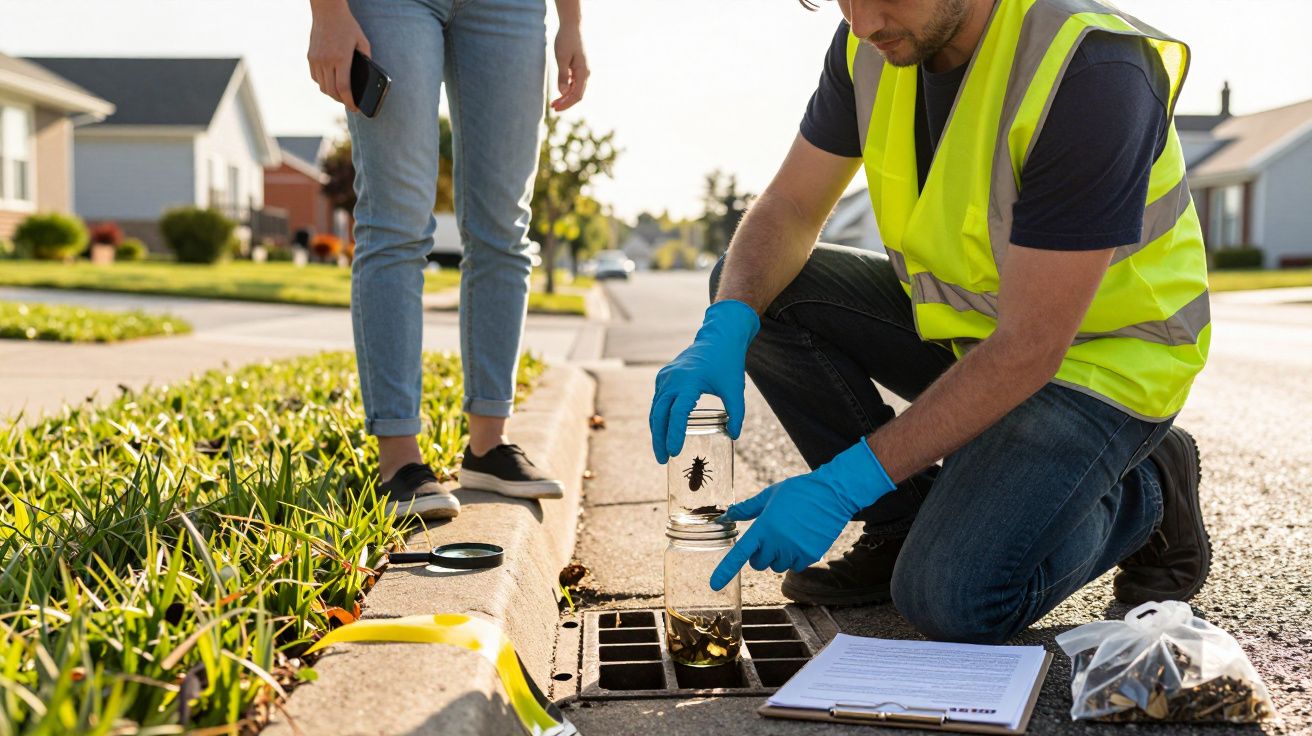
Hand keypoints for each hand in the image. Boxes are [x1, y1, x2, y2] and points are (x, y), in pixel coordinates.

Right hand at [308, 0, 370, 112]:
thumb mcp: (362, 42)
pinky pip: (316, 78)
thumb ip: (366, 60)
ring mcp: (316, 59)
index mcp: (341, 58)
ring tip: (341, 96)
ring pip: (322, 87)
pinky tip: (331, 83)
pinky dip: (324, 84)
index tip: (355, 109)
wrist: (327, 12)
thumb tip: (368, 78)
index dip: (350, 102)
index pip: (343, 88)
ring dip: (332, 94)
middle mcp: (326, 61)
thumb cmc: (348, 26)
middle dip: (342, 101)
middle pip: (332, 91)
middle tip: (350, 104)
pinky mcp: (310, 57)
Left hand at [551, 24, 588, 110]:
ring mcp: (583, 71)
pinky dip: (567, 89)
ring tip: (554, 102)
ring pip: (576, 89)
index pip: (577, 95)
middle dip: (566, 103)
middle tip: (553, 107)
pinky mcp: (579, 68)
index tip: (556, 108)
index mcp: (583, 72)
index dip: (567, 104)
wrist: (572, 26)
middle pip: (577, 94)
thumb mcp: (561, 58)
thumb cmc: (566, 40)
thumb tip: (563, 92)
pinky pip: (575, 83)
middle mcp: (586, 73)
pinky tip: (560, 91)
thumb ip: (562, 75)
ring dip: (566, 97)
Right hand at [649, 300, 759, 462]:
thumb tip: (734, 436)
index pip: (677, 414)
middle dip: (659, 439)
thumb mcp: (735, 389)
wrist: (718, 337)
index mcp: (688, 381)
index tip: (674, 452)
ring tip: (662, 452)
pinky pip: (658, 401)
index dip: (674, 435)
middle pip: (659, 415)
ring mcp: (665, 377)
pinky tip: (663, 432)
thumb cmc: (727, 362)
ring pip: (655, 409)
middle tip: (662, 460)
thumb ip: (736, 413)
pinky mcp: (663, 377)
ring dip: (657, 431)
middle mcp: (672, 379)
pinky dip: (659, 418)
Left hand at [710, 439, 894, 589]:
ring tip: (789, 534)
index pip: (740, 553)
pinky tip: (801, 539)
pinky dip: (795, 558)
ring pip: (777, 567)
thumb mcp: (769, 495)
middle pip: (758, 564)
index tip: (714, 584)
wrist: (833, 493)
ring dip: (778, 556)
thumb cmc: (799, 491)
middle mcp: (778, 543)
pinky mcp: (810, 556)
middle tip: (770, 536)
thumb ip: (747, 509)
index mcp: (764, 527)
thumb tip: (727, 514)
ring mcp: (795, 551)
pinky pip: (795, 566)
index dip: (726, 570)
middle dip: (760, 554)